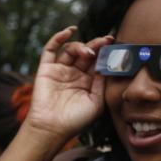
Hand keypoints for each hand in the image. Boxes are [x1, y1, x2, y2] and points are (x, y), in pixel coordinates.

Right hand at [22, 26, 112, 142]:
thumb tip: (106, 64)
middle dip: (96, 45)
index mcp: (87, 82)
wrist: (52, 129)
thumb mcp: (97, 102)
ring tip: (88, 52)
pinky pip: (50, 49)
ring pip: (71, 49)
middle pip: (85, 52)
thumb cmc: (75, 121)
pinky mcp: (46, 69)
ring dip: (81, 46)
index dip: (105, 52)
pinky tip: (69, 31)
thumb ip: (102, 83)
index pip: (97, 61)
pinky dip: (58, 38)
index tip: (114, 44)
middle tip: (106, 41)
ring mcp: (59, 70)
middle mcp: (73, 74)